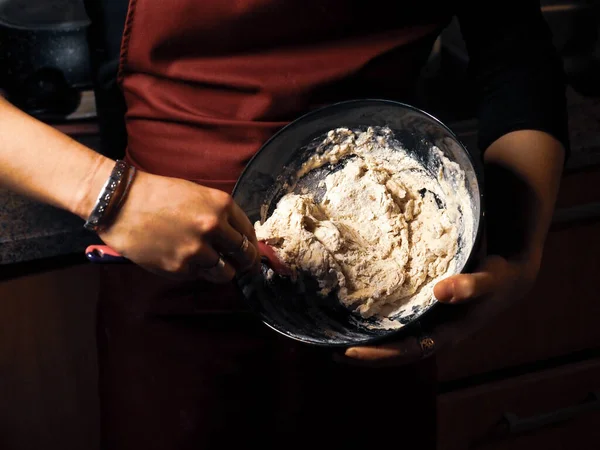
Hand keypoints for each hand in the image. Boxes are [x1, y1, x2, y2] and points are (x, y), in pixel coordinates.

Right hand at [98, 171, 260, 282]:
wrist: (119, 202)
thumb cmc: (157, 194)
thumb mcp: (197, 194)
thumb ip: (220, 215)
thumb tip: (238, 237)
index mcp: (221, 205)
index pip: (249, 233)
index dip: (252, 245)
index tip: (251, 252)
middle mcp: (213, 228)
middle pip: (244, 256)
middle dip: (245, 263)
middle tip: (243, 267)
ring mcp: (197, 250)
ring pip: (225, 273)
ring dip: (222, 271)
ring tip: (213, 265)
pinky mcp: (179, 268)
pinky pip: (199, 276)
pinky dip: (196, 272)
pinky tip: (185, 260)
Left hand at [336, 253, 540, 366]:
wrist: (510, 276)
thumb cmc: (500, 278)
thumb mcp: (491, 279)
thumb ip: (470, 285)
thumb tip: (439, 292)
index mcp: (449, 333)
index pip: (408, 352)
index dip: (379, 355)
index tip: (350, 353)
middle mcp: (436, 333)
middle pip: (396, 352)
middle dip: (366, 354)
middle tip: (331, 350)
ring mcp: (431, 324)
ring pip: (396, 339)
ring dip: (369, 341)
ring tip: (336, 337)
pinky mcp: (426, 312)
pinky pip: (399, 322)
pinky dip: (379, 323)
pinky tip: (358, 314)